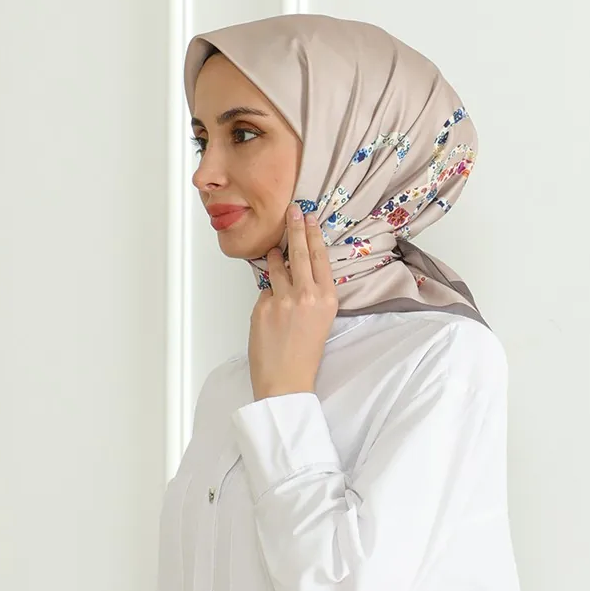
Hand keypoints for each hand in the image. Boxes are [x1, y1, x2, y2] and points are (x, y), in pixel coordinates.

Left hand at [248, 202, 338, 401]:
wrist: (285, 380)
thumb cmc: (304, 356)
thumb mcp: (321, 321)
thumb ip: (312, 294)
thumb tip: (295, 271)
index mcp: (327, 300)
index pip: (320, 258)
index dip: (313, 235)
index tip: (309, 218)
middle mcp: (307, 296)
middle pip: (299, 252)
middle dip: (295, 227)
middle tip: (292, 210)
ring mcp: (282, 300)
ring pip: (275, 265)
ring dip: (274, 257)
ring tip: (275, 253)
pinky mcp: (262, 306)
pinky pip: (264, 290)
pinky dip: (266, 293)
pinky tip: (270, 309)